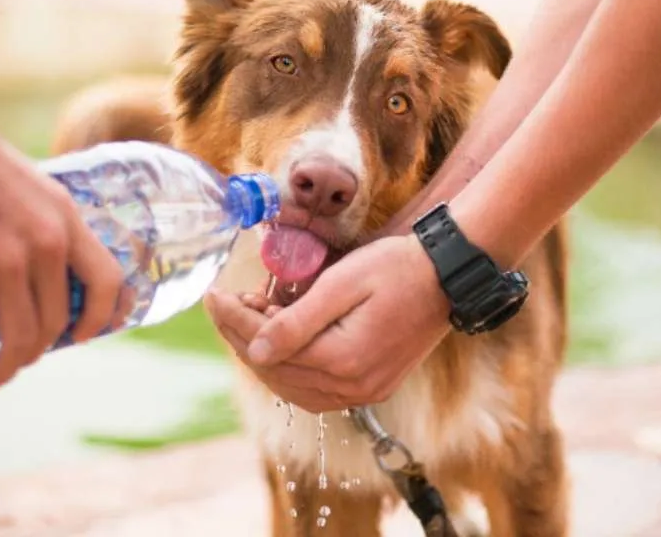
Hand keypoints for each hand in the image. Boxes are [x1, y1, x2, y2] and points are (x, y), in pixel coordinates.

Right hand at [0, 85, 128, 398]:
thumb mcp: (31, 188)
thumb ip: (42, 228)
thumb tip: (39, 272)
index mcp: (66, 220)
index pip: (108, 282)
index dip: (102, 318)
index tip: (83, 338)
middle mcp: (44, 244)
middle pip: (57, 322)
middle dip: (38, 352)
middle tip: (17, 361)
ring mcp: (3, 261)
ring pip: (18, 339)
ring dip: (5, 370)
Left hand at [204, 234, 451, 411]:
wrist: (447, 276)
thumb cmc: (396, 268)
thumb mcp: (342, 283)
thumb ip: (296, 321)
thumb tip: (254, 350)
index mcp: (343, 360)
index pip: (268, 348)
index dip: (234, 321)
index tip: (213, 295)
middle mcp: (353, 387)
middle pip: (276, 371)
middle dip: (242, 337)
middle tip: (226, 303)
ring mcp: (364, 392)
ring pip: (292, 386)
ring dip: (264, 355)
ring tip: (250, 318)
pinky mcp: (372, 387)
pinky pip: (315, 390)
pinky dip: (290, 369)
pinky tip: (279, 343)